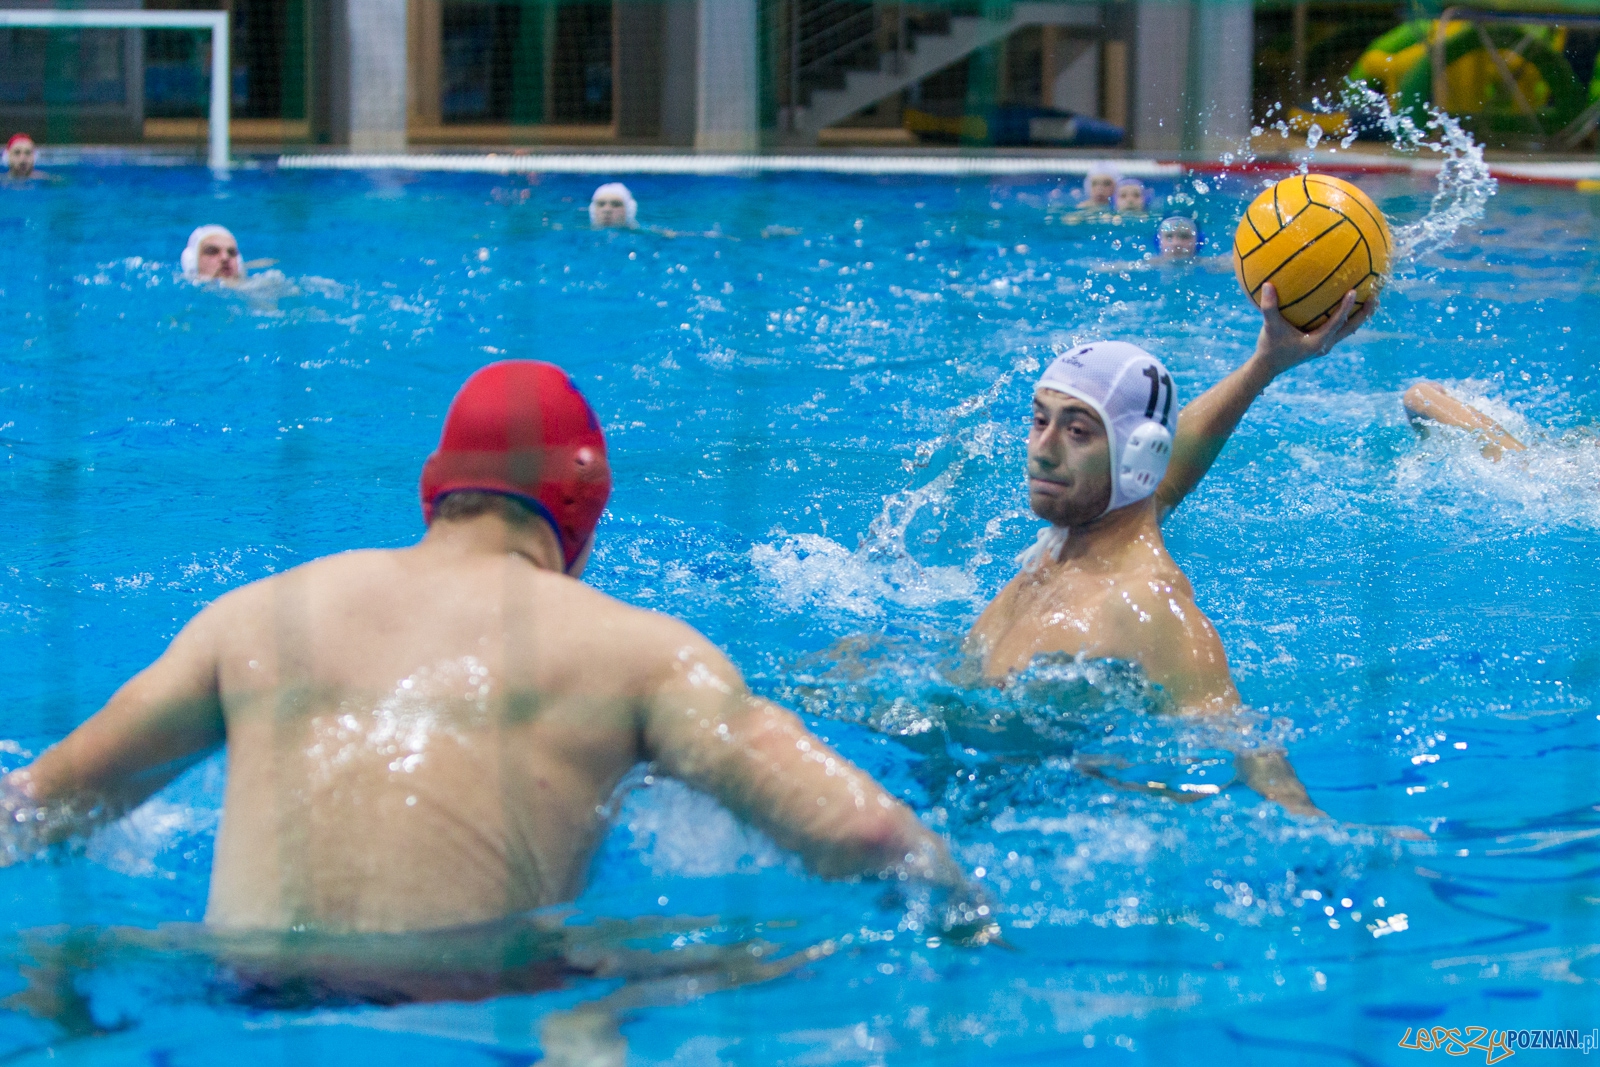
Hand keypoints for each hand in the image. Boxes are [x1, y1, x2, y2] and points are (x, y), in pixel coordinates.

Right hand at [1253, 283, 1378, 377]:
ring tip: (1369, 302)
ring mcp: (1324, 346)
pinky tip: (1346, 309)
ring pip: (1347, 330)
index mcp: (1317, 341)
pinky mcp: (1320, 346)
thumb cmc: (1269, 347)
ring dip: (1359, 317)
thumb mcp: (1269, 326)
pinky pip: (1338, 330)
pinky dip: (1346, 320)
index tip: (1354, 291)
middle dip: (1364, 314)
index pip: (1337, 322)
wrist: (1268, 367)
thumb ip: (1269, 307)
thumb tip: (1267, 285)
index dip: (1346, 307)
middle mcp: (1325, 345)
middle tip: (1375, 297)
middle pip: (1351, 328)